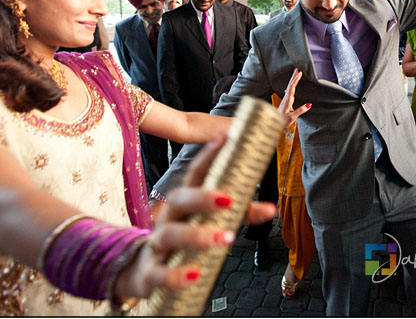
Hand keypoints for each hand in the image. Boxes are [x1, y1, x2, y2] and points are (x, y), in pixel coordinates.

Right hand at [116, 134, 276, 297]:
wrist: (144, 272)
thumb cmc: (184, 241)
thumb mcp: (211, 224)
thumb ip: (240, 215)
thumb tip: (272, 209)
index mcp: (184, 202)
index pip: (195, 174)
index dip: (208, 156)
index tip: (224, 139)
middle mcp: (169, 217)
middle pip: (180, 199)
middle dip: (203, 197)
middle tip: (229, 199)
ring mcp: (157, 244)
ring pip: (172, 234)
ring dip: (198, 235)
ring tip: (226, 239)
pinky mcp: (149, 273)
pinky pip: (160, 273)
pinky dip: (176, 276)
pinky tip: (195, 276)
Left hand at [278, 69, 311, 127]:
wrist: (274, 123)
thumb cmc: (282, 121)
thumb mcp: (292, 117)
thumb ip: (300, 110)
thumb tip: (309, 104)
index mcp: (288, 100)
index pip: (292, 87)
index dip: (296, 80)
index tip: (300, 73)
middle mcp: (286, 98)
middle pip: (290, 85)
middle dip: (294, 77)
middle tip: (298, 69)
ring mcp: (285, 99)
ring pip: (289, 86)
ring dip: (293, 79)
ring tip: (296, 73)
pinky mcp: (286, 101)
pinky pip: (289, 89)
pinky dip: (292, 84)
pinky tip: (293, 83)